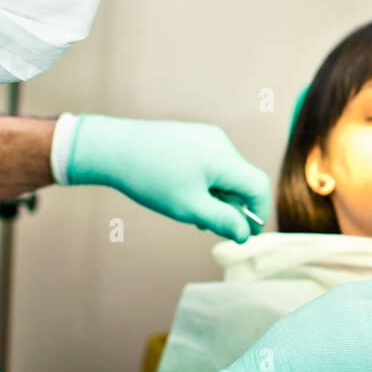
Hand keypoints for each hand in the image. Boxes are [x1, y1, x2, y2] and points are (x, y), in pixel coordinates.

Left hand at [62, 115, 270, 241]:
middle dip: (230, 207)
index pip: (258, 187)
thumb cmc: (151, 179)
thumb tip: (246, 233)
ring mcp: (206, 136)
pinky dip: (205, 183)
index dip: (258, 213)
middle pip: (241, 180)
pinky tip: (182, 193)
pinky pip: (210, 163)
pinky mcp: (193, 136)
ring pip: (225, 173)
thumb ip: (222, 221)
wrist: (113, 148)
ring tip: (189, 211)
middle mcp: (220, 143)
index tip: (246, 235)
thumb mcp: (189, 208)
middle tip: (205, 225)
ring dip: (215, 196)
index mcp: (224, 158)